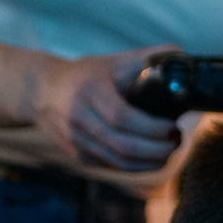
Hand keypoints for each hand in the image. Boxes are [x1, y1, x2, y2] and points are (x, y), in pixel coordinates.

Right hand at [30, 48, 181, 173]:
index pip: (122, 117)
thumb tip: (181, 55)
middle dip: (156, 150)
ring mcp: (76, 140)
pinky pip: (112, 166)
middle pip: (122, 145)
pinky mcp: (78, 155)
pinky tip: (152, 158)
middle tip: (178, 142)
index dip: (151, 128)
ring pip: (118, 162)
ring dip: (149, 162)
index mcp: (89, 91)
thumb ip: (147, 58)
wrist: (41, 91)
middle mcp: (78, 118)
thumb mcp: (112, 61)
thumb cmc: (85, 74)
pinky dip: (136, 166)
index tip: (173, 127)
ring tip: (170, 152)